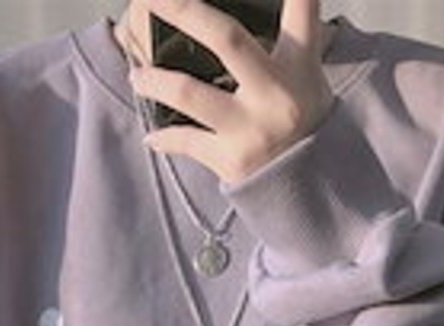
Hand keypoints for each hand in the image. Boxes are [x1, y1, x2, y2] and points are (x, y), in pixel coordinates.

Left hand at [128, 0, 336, 184]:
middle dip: (185, 11)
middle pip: (226, 40)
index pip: (302, 10)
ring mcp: (250, 128)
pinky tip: (151, 137)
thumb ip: (289, 37)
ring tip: (135, 76)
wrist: (308, 189)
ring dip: (155, 82)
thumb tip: (253, 12)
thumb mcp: (307, 76)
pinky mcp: (231, 160)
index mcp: (298, 65)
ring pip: (190, 94)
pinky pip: (186, 142)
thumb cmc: (300, 121)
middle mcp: (274, 93)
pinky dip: (165, 138)